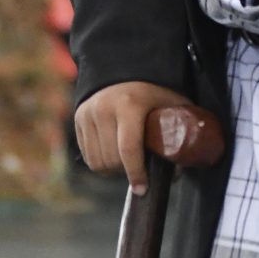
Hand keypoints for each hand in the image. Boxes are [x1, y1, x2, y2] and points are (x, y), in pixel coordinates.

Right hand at [74, 79, 196, 193]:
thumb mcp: (172, 105)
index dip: (136, 173)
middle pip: (112, 159)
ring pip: (97, 162)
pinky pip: (87, 155)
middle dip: (126, 171)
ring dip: (112, 169)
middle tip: (139, 169)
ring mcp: (88, 113)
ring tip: (127, 162)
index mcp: (130, 104)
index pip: (128, 149)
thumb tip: (176, 173)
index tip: (142, 189)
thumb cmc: (155, 91)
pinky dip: (100, 162)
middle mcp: (104, 108)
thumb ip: (179, 134)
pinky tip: (114, 154)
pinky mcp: (79, 118)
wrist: (127, 68)